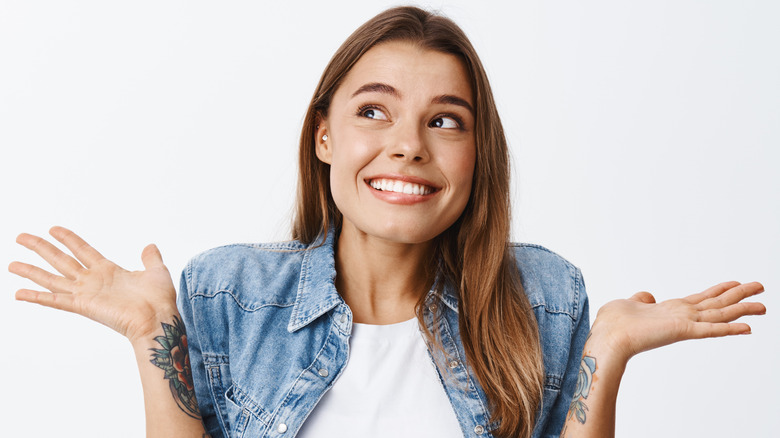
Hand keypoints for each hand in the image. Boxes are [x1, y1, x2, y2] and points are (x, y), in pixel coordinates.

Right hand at [9, 226, 177, 343]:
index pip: (82, 250)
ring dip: (31, 271)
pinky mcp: (84, 306)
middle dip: (41, 248)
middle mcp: (93, 281)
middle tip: (20, 237)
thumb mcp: (156, 272)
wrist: (159, 319)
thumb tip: (149, 246)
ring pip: (52, 278)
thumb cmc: (160, 300)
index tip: (53, 228)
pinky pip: (55, 300)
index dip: (68, 239)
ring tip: (11, 264)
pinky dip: (37, 297)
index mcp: (109, 271)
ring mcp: (87, 294)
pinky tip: (19, 293)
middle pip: (61, 260)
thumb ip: (150, 258)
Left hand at [589, 281, 765, 362]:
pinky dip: (729, 329)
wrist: (608, 338)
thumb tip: (647, 296)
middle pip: (717, 304)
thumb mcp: (629, 304)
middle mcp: (682, 316)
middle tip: (761, 286)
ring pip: (720, 314)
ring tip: (764, 305)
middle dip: (740, 296)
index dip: (719, 290)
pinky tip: (747, 328)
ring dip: (742, 309)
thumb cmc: (614, 324)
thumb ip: (641, 299)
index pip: (701, 299)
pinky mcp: (682, 331)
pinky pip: (711, 329)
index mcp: (671, 310)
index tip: (736, 283)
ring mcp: (684, 324)